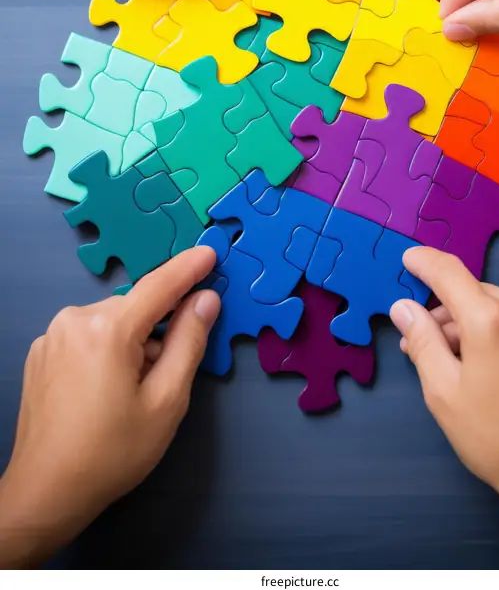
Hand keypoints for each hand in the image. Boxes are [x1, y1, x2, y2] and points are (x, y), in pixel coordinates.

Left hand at [0, 248, 218, 567]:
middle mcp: (74, 320)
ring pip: (111, 324)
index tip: (209, 251)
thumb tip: (205, 300)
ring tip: (130, 395)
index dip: (188, 269)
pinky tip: (104, 392)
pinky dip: (106, 352)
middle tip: (163, 379)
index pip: (159, 286)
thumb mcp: (166, 400)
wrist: (46, 492)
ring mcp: (52, 336)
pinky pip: (88, 337)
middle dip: (157, 332)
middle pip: (135, 310)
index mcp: (107, 329)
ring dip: (132, 344)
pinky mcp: (41, 353)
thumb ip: (189, 342)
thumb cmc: (112, 452)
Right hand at [390, 247, 498, 568]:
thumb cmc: (496, 440)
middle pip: (476, 294)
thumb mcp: (443, 393)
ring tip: (471, 364)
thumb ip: (421, 341)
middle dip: (450, 313)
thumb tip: (404, 307)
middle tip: (431, 346)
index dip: (424, 262)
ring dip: (481, 322)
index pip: (449, 272)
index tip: (410, 259)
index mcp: (491, 321)